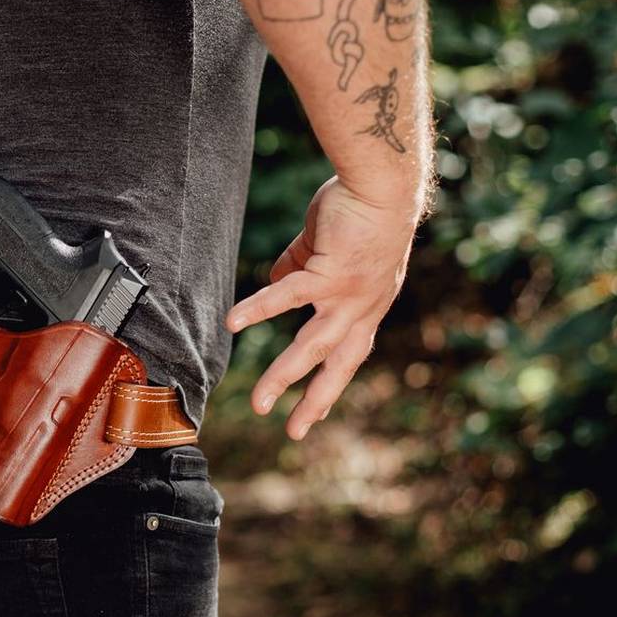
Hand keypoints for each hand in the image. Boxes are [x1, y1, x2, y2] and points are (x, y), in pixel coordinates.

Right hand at [226, 176, 415, 439]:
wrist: (383, 184)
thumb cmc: (358, 207)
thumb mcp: (329, 248)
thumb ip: (301, 266)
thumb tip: (276, 281)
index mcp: (367, 306)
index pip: (349, 354)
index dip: (331, 383)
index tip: (316, 413)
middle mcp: (363, 309)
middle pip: (338, 366)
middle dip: (315, 402)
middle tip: (294, 432)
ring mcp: (348, 296)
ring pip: (313, 347)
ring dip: (285, 377)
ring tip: (260, 403)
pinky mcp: (330, 274)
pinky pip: (288, 297)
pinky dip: (259, 310)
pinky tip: (233, 324)